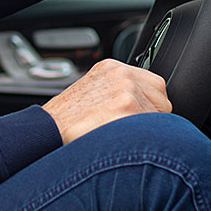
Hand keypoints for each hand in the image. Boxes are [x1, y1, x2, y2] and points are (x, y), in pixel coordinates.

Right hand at [42, 59, 170, 144]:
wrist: (47, 128)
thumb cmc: (67, 116)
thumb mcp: (92, 89)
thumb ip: (117, 89)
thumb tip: (140, 104)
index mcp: (114, 68)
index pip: (156, 86)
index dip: (151, 106)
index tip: (141, 118)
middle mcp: (122, 74)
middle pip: (162, 101)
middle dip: (153, 119)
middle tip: (131, 130)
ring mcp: (125, 90)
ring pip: (159, 118)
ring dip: (147, 132)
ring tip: (122, 137)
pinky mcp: (126, 108)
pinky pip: (152, 129)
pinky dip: (142, 141)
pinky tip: (122, 142)